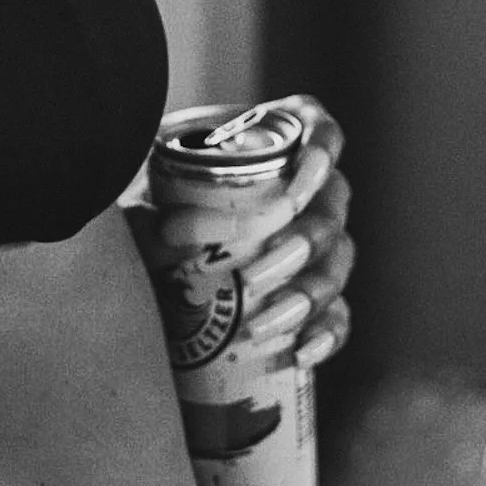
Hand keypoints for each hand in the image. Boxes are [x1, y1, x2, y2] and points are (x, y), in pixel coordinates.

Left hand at [137, 95, 353, 371]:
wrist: (165, 240)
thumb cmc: (164, 189)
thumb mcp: (153, 176)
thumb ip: (148, 187)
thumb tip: (157, 226)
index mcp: (279, 143)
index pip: (320, 131)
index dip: (322, 152)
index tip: (298, 183)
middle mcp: (312, 192)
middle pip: (328, 213)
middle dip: (298, 245)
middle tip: (254, 274)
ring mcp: (320, 245)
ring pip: (334, 267)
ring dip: (303, 298)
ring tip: (260, 325)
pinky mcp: (319, 295)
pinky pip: (337, 317)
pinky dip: (324, 336)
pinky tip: (299, 353)